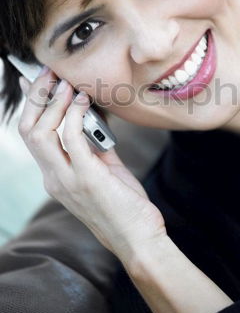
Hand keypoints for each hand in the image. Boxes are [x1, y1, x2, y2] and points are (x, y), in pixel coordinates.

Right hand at [17, 68, 166, 263]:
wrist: (137, 239)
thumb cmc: (123, 206)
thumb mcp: (103, 172)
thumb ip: (92, 147)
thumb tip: (89, 118)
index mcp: (56, 176)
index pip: (31, 136)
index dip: (31, 106)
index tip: (36, 82)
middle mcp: (54, 178)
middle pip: (29, 130)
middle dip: (38, 97)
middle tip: (51, 74)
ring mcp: (67, 180)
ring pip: (42, 132)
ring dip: (54, 102)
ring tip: (67, 83)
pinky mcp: (87, 178)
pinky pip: (71, 138)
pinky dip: (75, 115)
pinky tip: (83, 101)